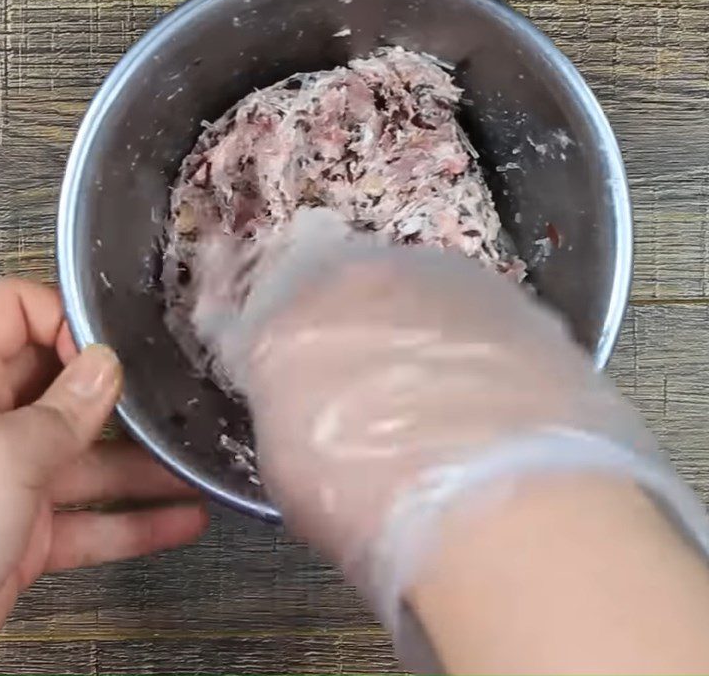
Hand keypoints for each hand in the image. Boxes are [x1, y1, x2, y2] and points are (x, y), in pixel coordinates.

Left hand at [0, 279, 207, 674]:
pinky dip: (134, 523)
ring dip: (142, 468)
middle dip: (118, 396)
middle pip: (62, 388)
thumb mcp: (1, 456)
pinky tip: (178, 520)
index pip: (13, 313)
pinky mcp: (20, 538)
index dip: (61, 318)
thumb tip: (105, 366)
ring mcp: (4, 484)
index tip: (106, 348)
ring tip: (192, 469)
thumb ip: (64, 411)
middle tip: (165, 402)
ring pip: (85, 461)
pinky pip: (88, 521)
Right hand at [193, 208, 708, 663]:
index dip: (269, 307)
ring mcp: (451, 285)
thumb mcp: (294, 461)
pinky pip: (474, 308)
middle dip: (340, 305)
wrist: (509, 515)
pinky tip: (475, 390)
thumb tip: (291, 383)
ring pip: (412, 284)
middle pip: (344, 272)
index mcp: (302, 316)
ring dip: (407, 318)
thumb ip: (285, 400)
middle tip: (353, 362)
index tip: (274, 330)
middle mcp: (373, 279)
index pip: (269, 285)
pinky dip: (466, 337)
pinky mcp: (518, 307)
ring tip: (421, 385)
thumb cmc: (375, 503)